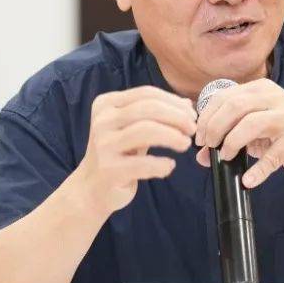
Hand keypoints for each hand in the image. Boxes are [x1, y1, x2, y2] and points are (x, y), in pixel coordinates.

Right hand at [72, 86, 195, 218]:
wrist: (91, 188)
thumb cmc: (118, 154)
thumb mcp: (134, 128)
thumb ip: (158, 114)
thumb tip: (188, 103)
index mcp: (107, 104)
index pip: (146, 94)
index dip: (173, 102)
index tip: (192, 115)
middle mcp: (102, 120)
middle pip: (148, 108)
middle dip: (177, 117)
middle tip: (192, 129)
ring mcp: (103, 144)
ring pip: (146, 130)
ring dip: (172, 136)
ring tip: (185, 144)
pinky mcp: (109, 169)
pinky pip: (143, 163)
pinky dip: (162, 164)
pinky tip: (169, 166)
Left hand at [194, 78, 283, 188]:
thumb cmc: (279, 135)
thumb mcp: (253, 131)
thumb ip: (227, 137)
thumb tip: (201, 156)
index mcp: (259, 89)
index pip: (224, 96)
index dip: (206, 117)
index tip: (200, 137)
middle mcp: (274, 97)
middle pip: (235, 106)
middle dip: (215, 127)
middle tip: (209, 145)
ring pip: (252, 124)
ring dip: (232, 142)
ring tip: (226, 157)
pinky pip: (273, 156)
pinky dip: (258, 171)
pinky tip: (248, 180)